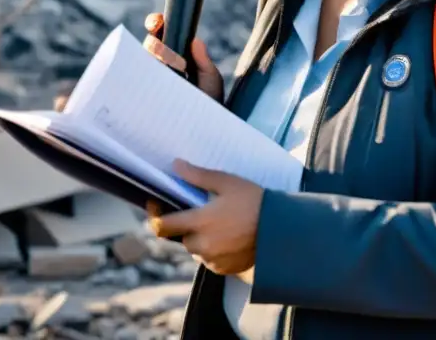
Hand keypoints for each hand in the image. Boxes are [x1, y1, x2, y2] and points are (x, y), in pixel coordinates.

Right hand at [142, 13, 223, 101]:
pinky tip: (145, 76)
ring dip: (148, 58)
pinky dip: (136, 76)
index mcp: (177, 58)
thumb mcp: (210, 81)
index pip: (163, 35)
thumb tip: (196, 40)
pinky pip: (134, 83)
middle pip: (149, 46)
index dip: (157, 24)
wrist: (204, 135)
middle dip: (152, 42)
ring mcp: (151, 81)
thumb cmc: (209, 106)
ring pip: (140, 61)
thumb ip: (203, 62)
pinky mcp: (143, 97)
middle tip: (160, 47)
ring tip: (163, 65)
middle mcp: (161, 67)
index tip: (156, 22)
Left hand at [147, 160, 263, 275]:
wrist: (280, 230)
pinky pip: (209, 259)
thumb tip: (175, 166)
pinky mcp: (223, 269)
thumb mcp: (227, 183)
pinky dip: (213, 250)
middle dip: (187, 226)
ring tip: (220, 225)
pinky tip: (229, 237)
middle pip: (181, 237)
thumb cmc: (254, 201)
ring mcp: (212, 259)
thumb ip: (198, 176)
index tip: (157, 208)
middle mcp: (202, 244)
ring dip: (201, 238)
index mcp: (200, 222)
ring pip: (195, 249)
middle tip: (203, 213)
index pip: (162, 226)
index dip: (155, 217)